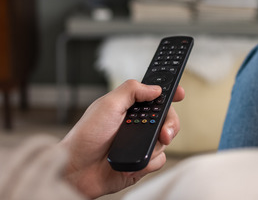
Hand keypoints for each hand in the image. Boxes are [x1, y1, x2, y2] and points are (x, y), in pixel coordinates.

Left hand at [59, 79, 184, 197]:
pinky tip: (134, 161)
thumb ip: (132, 90)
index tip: (180, 93)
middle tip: (165, 131)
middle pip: (166, 119)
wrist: (78, 169)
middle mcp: (136, 125)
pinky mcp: (141, 163)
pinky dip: (148, 161)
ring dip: (155, 145)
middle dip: (170, 123)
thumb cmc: (86, 136)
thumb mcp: (108, 104)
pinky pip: (158, 161)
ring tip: (139, 147)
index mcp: (128, 108)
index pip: (154, 98)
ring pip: (164, 141)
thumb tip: (155, 88)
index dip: (169, 94)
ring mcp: (139, 144)